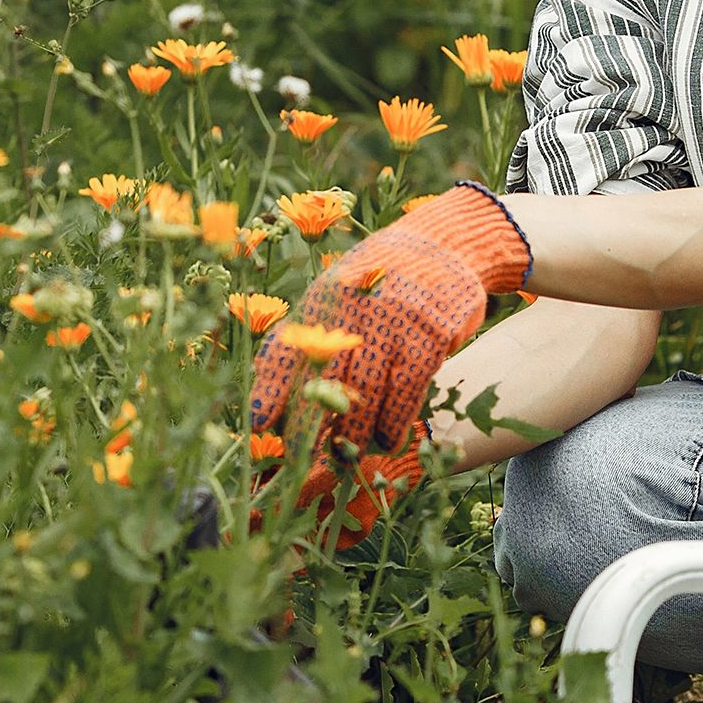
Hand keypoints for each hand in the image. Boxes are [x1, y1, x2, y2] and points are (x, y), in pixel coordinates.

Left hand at [246, 182, 530, 517]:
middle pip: (321, 385)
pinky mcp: (428, 338)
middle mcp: (351, 313)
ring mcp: (392, 325)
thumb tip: (272, 389)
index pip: (285, 351)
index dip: (269, 391)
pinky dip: (392, 423)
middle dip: (308, 429)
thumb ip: (307, 334)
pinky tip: (385, 440)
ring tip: (346, 457)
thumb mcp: (336, 292)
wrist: (445, 244)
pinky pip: (405, 393)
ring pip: (364, 397)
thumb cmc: (380, 280)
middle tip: (303, 458)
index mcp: (320, 301)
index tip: (257, 424)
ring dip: (352, 436)